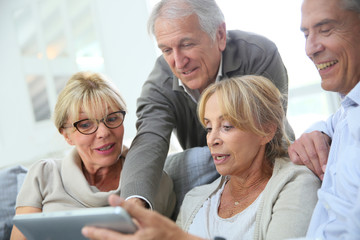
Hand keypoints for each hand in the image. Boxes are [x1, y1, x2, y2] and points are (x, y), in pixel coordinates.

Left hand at [82, 195, 198, 239]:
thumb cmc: (166, 230)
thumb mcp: (150, 216)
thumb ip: (131, 208)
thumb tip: (112, 199)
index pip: (109, 237)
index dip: (96, 232)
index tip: (85, 228)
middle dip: (97, 238)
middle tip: (87, 230)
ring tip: (97, 233)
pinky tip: (111, 237)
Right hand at [288, 131, 330, 179]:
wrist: (311, 140)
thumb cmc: (320, 146)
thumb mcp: (327, 147)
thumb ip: (329, 155)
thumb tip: (328, 168)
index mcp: (316, 134)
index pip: (321, 149)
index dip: (324, 160)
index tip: (325, 170)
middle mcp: (305, 137)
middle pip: (312, 155)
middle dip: (318, 167)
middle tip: (322, 176)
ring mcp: (297, 142)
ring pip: (305, 159)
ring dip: (312, 169)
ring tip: (318, 174)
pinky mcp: (291, 148)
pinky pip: (296, 160)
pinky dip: (302, 165)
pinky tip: (307, 166)